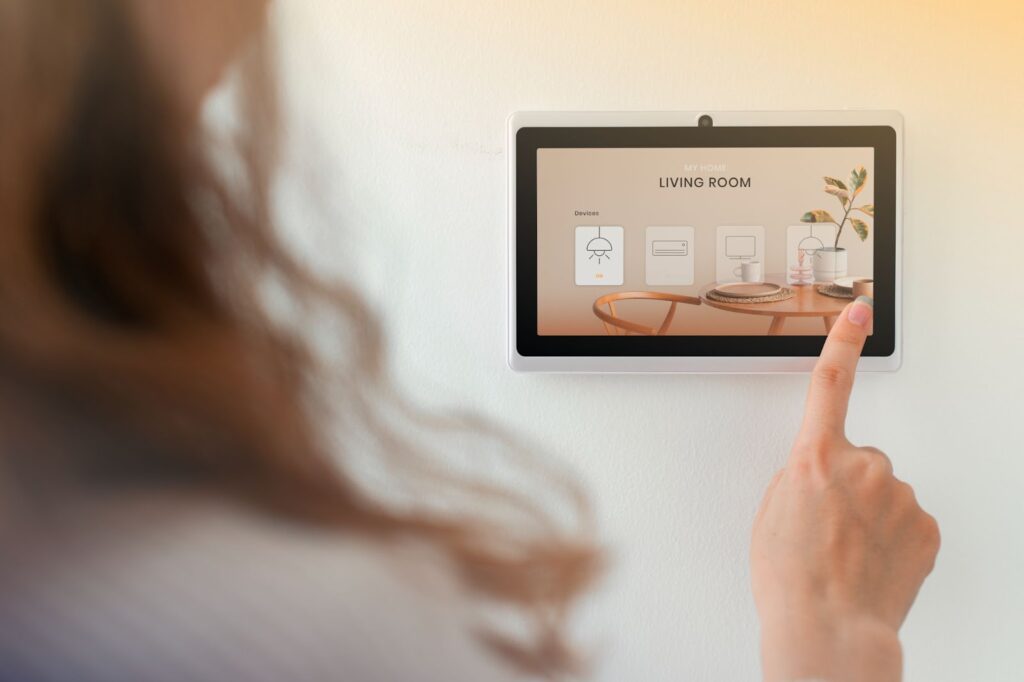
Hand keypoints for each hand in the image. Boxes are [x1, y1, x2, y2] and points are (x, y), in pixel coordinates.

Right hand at [750, 297, 939, 681]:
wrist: (829, 628)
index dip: (843, 340)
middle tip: (826, 526)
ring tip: (846, 552)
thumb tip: (822, 474)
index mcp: (815, 457)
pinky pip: (906, 519)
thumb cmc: (790, 578)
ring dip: (868, 514)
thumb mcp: (770, 512)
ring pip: (884, 492)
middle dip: (846, 484)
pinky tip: (871, 561)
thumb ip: (798, 475)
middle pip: (859, 458)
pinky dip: (892, 536)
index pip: (830, 382)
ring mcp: (900, 496)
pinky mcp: (926, 525)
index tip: (859, 310)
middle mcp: (864, 466)